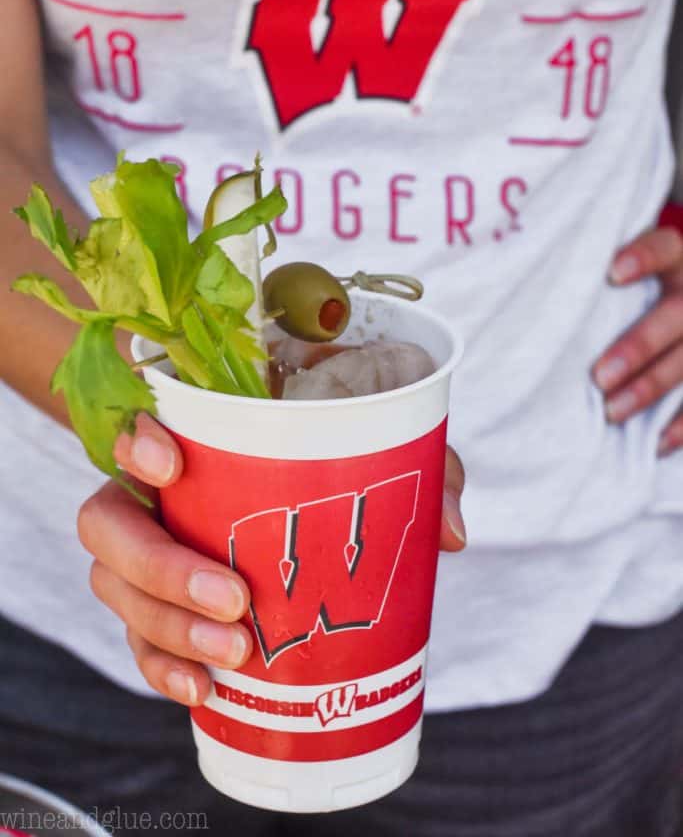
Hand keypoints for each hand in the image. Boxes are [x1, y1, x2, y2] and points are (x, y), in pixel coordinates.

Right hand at [78, 414, 465, 706]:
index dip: (135, 442)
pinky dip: (164, 670)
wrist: (303, 503)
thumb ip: (423, 467)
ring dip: (167, 628)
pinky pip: (137, 640)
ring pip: (115, 588)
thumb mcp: (381, 444)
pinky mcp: (156, 606)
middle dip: (161, 567)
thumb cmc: (334, 456)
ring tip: (235, 655)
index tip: (172, 465)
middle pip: (107, 525)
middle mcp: (151, 491)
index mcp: (191, 436)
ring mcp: (146, 551)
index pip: (132, 423)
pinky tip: (204, 692)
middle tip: (236, 598)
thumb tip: (451, 534)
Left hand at [593, 226, 682, 454]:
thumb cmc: (619, 282)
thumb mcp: (612, 264)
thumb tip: (518, 276)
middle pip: (676, 315)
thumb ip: (586, 267)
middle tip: (599, 377)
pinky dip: (681, 424)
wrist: (673, 295)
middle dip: (638, 347)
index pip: (664, 247)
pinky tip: (656, 443)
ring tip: (612, 413)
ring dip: (650, 389)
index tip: (612, 273)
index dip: (644, 258)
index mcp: (675, 256)